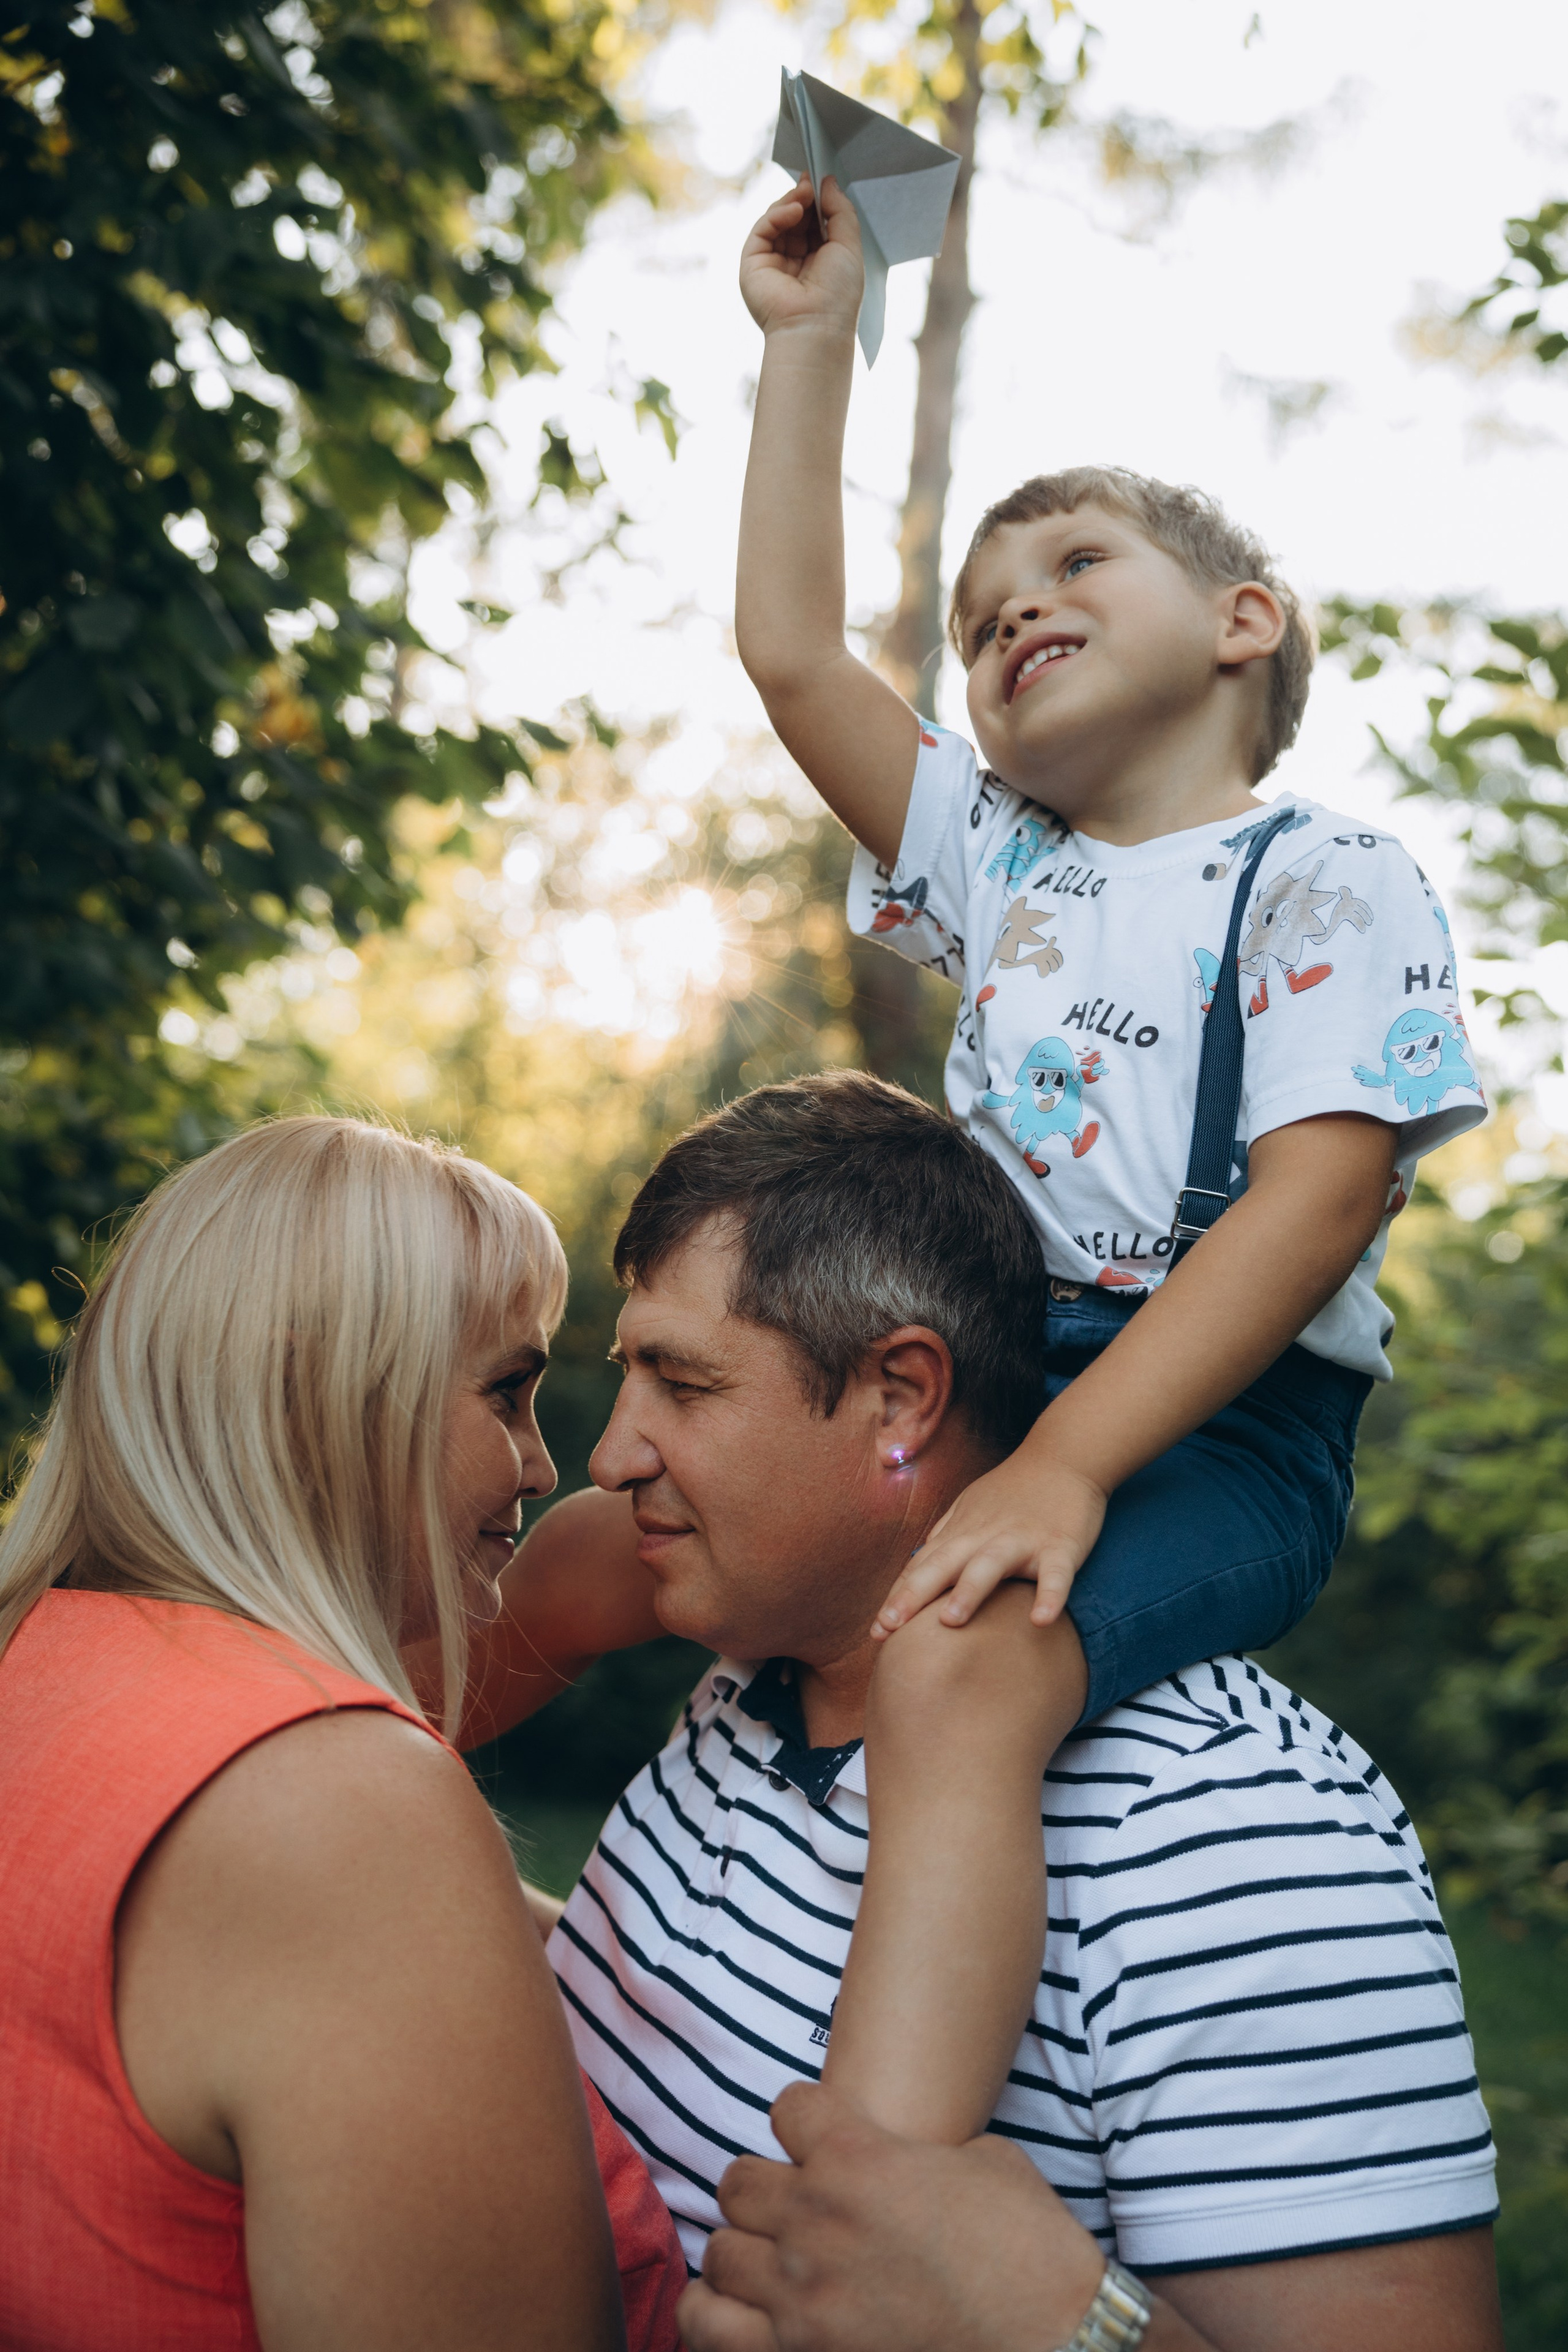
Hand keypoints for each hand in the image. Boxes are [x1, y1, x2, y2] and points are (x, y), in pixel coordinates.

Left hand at [679, 2083, 1106, 2351]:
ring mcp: (802, 2296)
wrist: (1056, 2344)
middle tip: (800, 2209)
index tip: (823, 2140)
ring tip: (777, 2265)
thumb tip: (903, 2158)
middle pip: (738, 2182)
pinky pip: (708, 2327)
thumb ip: (919, 2150)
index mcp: (859, 2156)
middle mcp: (817, 2219)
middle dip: (768, 2190)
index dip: (808, 2122)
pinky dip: (717, 2317)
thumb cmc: (1032, 2252)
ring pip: (720, 2253)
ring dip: (747, 2254)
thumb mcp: (984, 2161)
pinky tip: (750, 2314)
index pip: (788, 2107)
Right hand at [740, 172, 863, 341]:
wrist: (816, 328)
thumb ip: (840, 211)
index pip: (812, 223)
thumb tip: (828, 181)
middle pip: (793, 218)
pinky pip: (762, 229)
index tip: (820, 180)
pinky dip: (777, 214)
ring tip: (804, 196)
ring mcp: (771, 262)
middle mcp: (793, 262)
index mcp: (817, 261)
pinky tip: (794, 211)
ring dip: (791, 202)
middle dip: (803, 197)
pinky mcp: (753, 264)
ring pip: (776, 220)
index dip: (815, 200)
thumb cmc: (838, 296)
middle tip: (811, 183)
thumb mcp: (849, 246)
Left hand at [874, 1444, 1105, 1633]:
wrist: (1065, 1455)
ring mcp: (1022, 1539)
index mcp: (962, 1533)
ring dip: (969, 1592)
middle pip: (942, 1566)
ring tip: (950, 1623)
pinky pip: (1055, 1574)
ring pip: (990, 1565)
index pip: (922, 1568)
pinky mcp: (1060, 1545)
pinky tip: (1041, 1621)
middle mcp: (984, 1536)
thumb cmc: (1015, 1489)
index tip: (876, 1632)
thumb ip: (944, 1538)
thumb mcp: (970, 1508)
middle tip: (886, 1628)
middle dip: (912, 1596)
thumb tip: (915, 1564)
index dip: (898, 1598)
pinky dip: (1050, 1596)